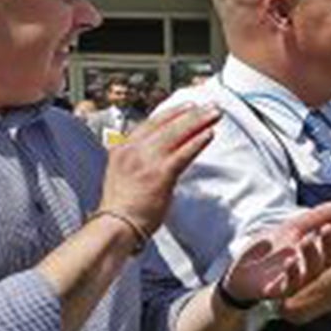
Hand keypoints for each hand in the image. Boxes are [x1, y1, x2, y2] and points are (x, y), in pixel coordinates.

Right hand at [101, 104, 220, 234]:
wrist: (115, 224)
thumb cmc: (122, 207)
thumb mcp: (124, 174)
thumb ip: (140, 160)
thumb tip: (162, 154)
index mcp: (122, 149)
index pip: (150, 123)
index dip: (172, 113)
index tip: (188, 106)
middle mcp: (133, 150)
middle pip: (166, 124)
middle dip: (190, 113)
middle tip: (209, 106)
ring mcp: (146, 161)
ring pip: (176, 134)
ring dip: (198, 122)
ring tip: (215, 114)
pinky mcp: (160, 173)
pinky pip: (183, 153)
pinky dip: (197, 142)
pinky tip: (209, 134)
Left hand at [220, 202, 330, 305]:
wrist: (242, 270)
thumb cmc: (270, 251)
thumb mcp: (291, 229)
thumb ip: (312, 218)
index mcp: (316, 255)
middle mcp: (310, 269)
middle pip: (328, 260)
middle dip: (330, 244)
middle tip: (328, 227)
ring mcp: (295, 281)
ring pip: (312, 272)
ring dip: (312, 256)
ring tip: (306, 240)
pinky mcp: (278, 290)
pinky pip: (289, 286)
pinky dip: (291, 273)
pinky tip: (290, 260)